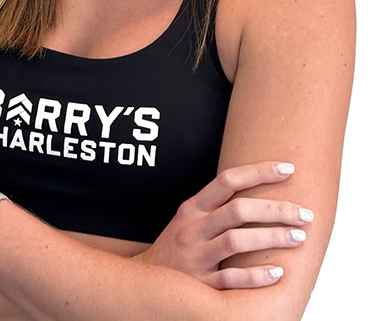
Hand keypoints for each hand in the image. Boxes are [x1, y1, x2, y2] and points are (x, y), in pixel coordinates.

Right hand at [139, 162, 312, 288]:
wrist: (148, 283)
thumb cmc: (176, 248)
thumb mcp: (188, 220)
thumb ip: (215, 207)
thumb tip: (258, 191)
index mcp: (192, 208)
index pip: (227, 181)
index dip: (258, 172)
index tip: (287, 168)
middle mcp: (193, 228)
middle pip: (238, 210)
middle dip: (276, 209)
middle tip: (305, 214)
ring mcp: (195, 255)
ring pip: (236, 241)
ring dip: (271, 238)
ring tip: (299, 238)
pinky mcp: (200, 284)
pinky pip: (230, 279)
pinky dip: (255, 275)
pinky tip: (277, 273)